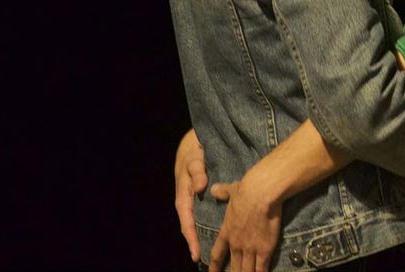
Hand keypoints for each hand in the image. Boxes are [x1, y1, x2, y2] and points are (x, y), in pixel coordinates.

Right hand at [174, 129, 208, 261]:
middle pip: (192, 228)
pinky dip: (209, 225)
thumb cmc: (192, 153)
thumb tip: (199, 186)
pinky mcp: (202, 198)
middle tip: (206, 260)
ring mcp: (195, 201)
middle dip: (198, 244)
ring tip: (214, 253)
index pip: (187, 222)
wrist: (194, 145)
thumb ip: (196, 172)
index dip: (191, 239)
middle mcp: (188, 202)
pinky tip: (221, 233)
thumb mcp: (193, 160)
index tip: (196, 253)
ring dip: (204, 237)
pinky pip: (205, 215)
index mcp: (183, 197)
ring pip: (199, 223)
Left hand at [208, 169, 283, 271]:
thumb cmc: (246, 190)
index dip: (214, 267)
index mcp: (227, 231)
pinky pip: (261, 268)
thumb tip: (214, 189)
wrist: (261, 193)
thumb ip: (222, 192)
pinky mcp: (265, 249)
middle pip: (233, 267)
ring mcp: (250, 248)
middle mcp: (237, 244)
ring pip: (246, 270)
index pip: (217, 254)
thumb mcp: (231, 190)